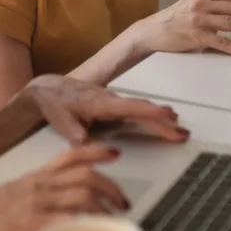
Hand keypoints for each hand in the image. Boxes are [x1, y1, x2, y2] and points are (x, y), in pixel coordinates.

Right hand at [0, 144, 127, 230]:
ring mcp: (39, 202)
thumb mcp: (15, 192)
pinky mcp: (35, 222)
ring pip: (82, 193)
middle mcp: (40, 184)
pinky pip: (69, 218)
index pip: (71, 155)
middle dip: (110, 186)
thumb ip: (38, 190)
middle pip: (85, 175)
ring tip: (114, 216)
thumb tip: (59, 196)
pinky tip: (96, 229)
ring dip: (105, 204)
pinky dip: (87, 222)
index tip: (114, 152)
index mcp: (36, 176)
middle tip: (122, 199)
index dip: (96, 151)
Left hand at [26, 74, 189, 144]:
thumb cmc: (55, 102)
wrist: (48, 88)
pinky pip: (136, 109)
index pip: (129, 107)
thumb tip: (84, 142)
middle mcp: (110, 100)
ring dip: (160, 118)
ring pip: (141, 108)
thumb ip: (73, 132)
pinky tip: (163, 119)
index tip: (167, 114)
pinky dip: (151, 114)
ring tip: (179, 129)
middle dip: (162, 121)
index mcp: (100, 103)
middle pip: (141, 109)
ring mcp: (113, 101)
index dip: (149, 111)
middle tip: (181, 133)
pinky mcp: (113, 104)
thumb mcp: (60, 119)